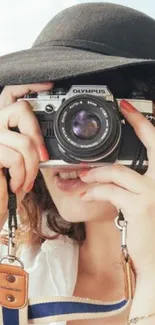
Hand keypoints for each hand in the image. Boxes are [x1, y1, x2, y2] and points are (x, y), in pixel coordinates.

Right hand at [0, 82, 52, 228]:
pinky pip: (16, 158)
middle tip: (42, 156)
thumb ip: (28, 142)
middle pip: (20, 109)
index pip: (10, 93)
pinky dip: (21, 175)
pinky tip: (15, 184)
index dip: (29, 86)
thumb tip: (46, 139)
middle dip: (37, 136)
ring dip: (31, 167)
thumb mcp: (21, 160)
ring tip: (25, 180)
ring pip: (23, 141)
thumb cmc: (6, 184)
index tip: (48, 85)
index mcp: (0, 125)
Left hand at [79, 100, 154, 277]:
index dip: (142, 122)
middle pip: (149, 144)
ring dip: (94, 174)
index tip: (128, 108)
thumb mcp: (143, 201)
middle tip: (120, 111)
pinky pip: (110, 190)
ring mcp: (154, 191)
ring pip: (117, 171)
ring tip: (80, 179)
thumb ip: (130, 183)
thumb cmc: (149, 230)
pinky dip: (93, 190)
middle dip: (133, 125)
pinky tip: (84, 194)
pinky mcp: (141, 205)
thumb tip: (107, 172)